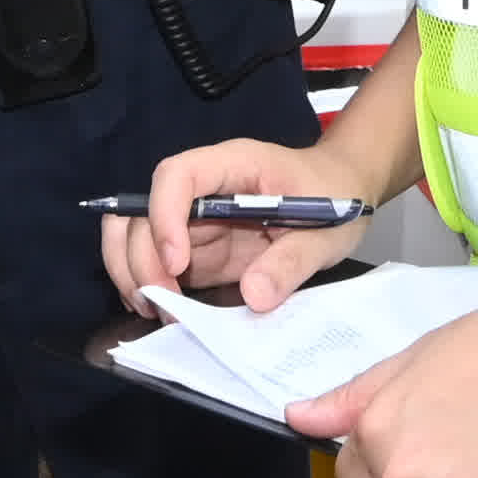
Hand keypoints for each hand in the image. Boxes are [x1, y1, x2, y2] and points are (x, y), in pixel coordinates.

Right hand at [101, 133, 386, 316]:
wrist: (343, 192)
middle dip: (140, 258)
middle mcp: (203, 188)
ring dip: (134, 273)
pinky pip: (156, 262)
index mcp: (233, 165)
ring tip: (154, 309)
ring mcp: (195, 219)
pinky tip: (162, 312)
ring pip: (135, 235)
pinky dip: (148, 286)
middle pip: (142, 210)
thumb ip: (293, 262)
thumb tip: (254, 296)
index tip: (177, 263)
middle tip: (160, 301)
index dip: (165, 216)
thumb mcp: (328, 232)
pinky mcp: (197, 248)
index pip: (178, 175)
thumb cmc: (337, 197)